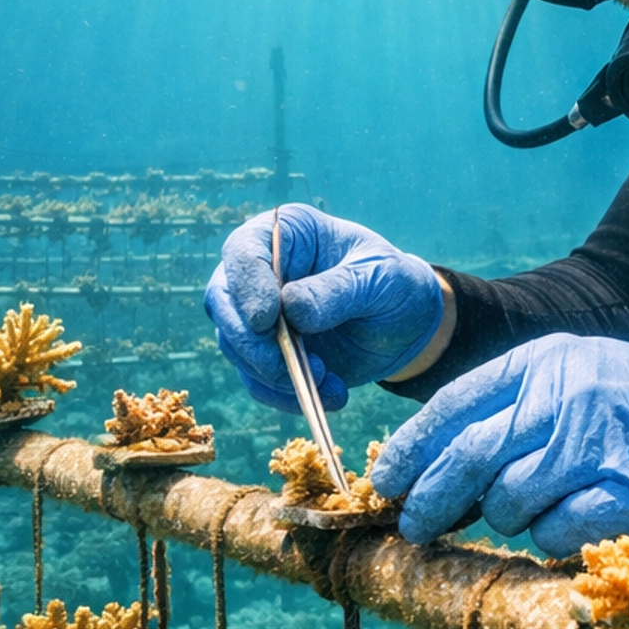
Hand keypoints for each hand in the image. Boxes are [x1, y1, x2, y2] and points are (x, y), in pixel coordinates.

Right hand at [204, 204, 444, 413]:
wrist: (406, 324)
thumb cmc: (393, 284)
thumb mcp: (379, 279)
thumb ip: (338, 290)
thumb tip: (290, 309)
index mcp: (285, 234)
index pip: (243, 251)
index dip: (246, 285)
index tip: (266, 320)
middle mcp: (261, 271)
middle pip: (222, 302)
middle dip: (250, 342)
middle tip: (286, 367)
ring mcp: (258, 314)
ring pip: (235, 346)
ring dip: (274, 374)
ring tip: (327, 379)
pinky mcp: (267, 353)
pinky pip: (257, 380)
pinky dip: (287, 395)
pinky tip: (331, 394)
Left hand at [371, 332, 628, 557]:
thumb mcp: (566, 370)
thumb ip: (506, 405)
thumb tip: (436, 466)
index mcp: (541, 363)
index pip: (456, 405)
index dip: (413, 449)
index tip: (386, 481)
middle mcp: (566, 400)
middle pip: (472, 458)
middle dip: (431, 499)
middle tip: (415, 526)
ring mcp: (598, 447)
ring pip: (509, 502)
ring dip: (501, 518)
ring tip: (522, 509)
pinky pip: (556, 532)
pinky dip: (547, 537)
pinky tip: (561, 523)